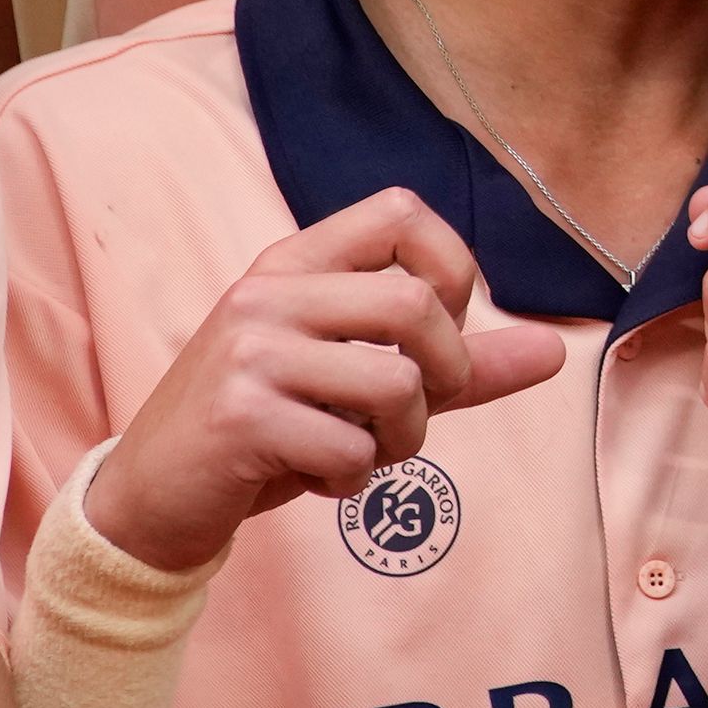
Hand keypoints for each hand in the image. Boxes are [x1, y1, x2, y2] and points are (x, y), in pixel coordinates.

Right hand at [91, 189, 564, 573]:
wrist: (151, 495)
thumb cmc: (270, 427)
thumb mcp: (360, 384)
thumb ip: (458, 366)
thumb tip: (556, 351)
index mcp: (295, 265)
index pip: (400, 212)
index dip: (452, 268)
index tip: (442, 326)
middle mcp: (267, 294)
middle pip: (417, 304)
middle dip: (446, 373)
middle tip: (414, 413)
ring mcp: (248, 351)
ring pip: (395, 382)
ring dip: (402, 439)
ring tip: (359, 451)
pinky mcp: (239, 415)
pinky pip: (350, 447)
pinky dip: (351, 477)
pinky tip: (314, 475)